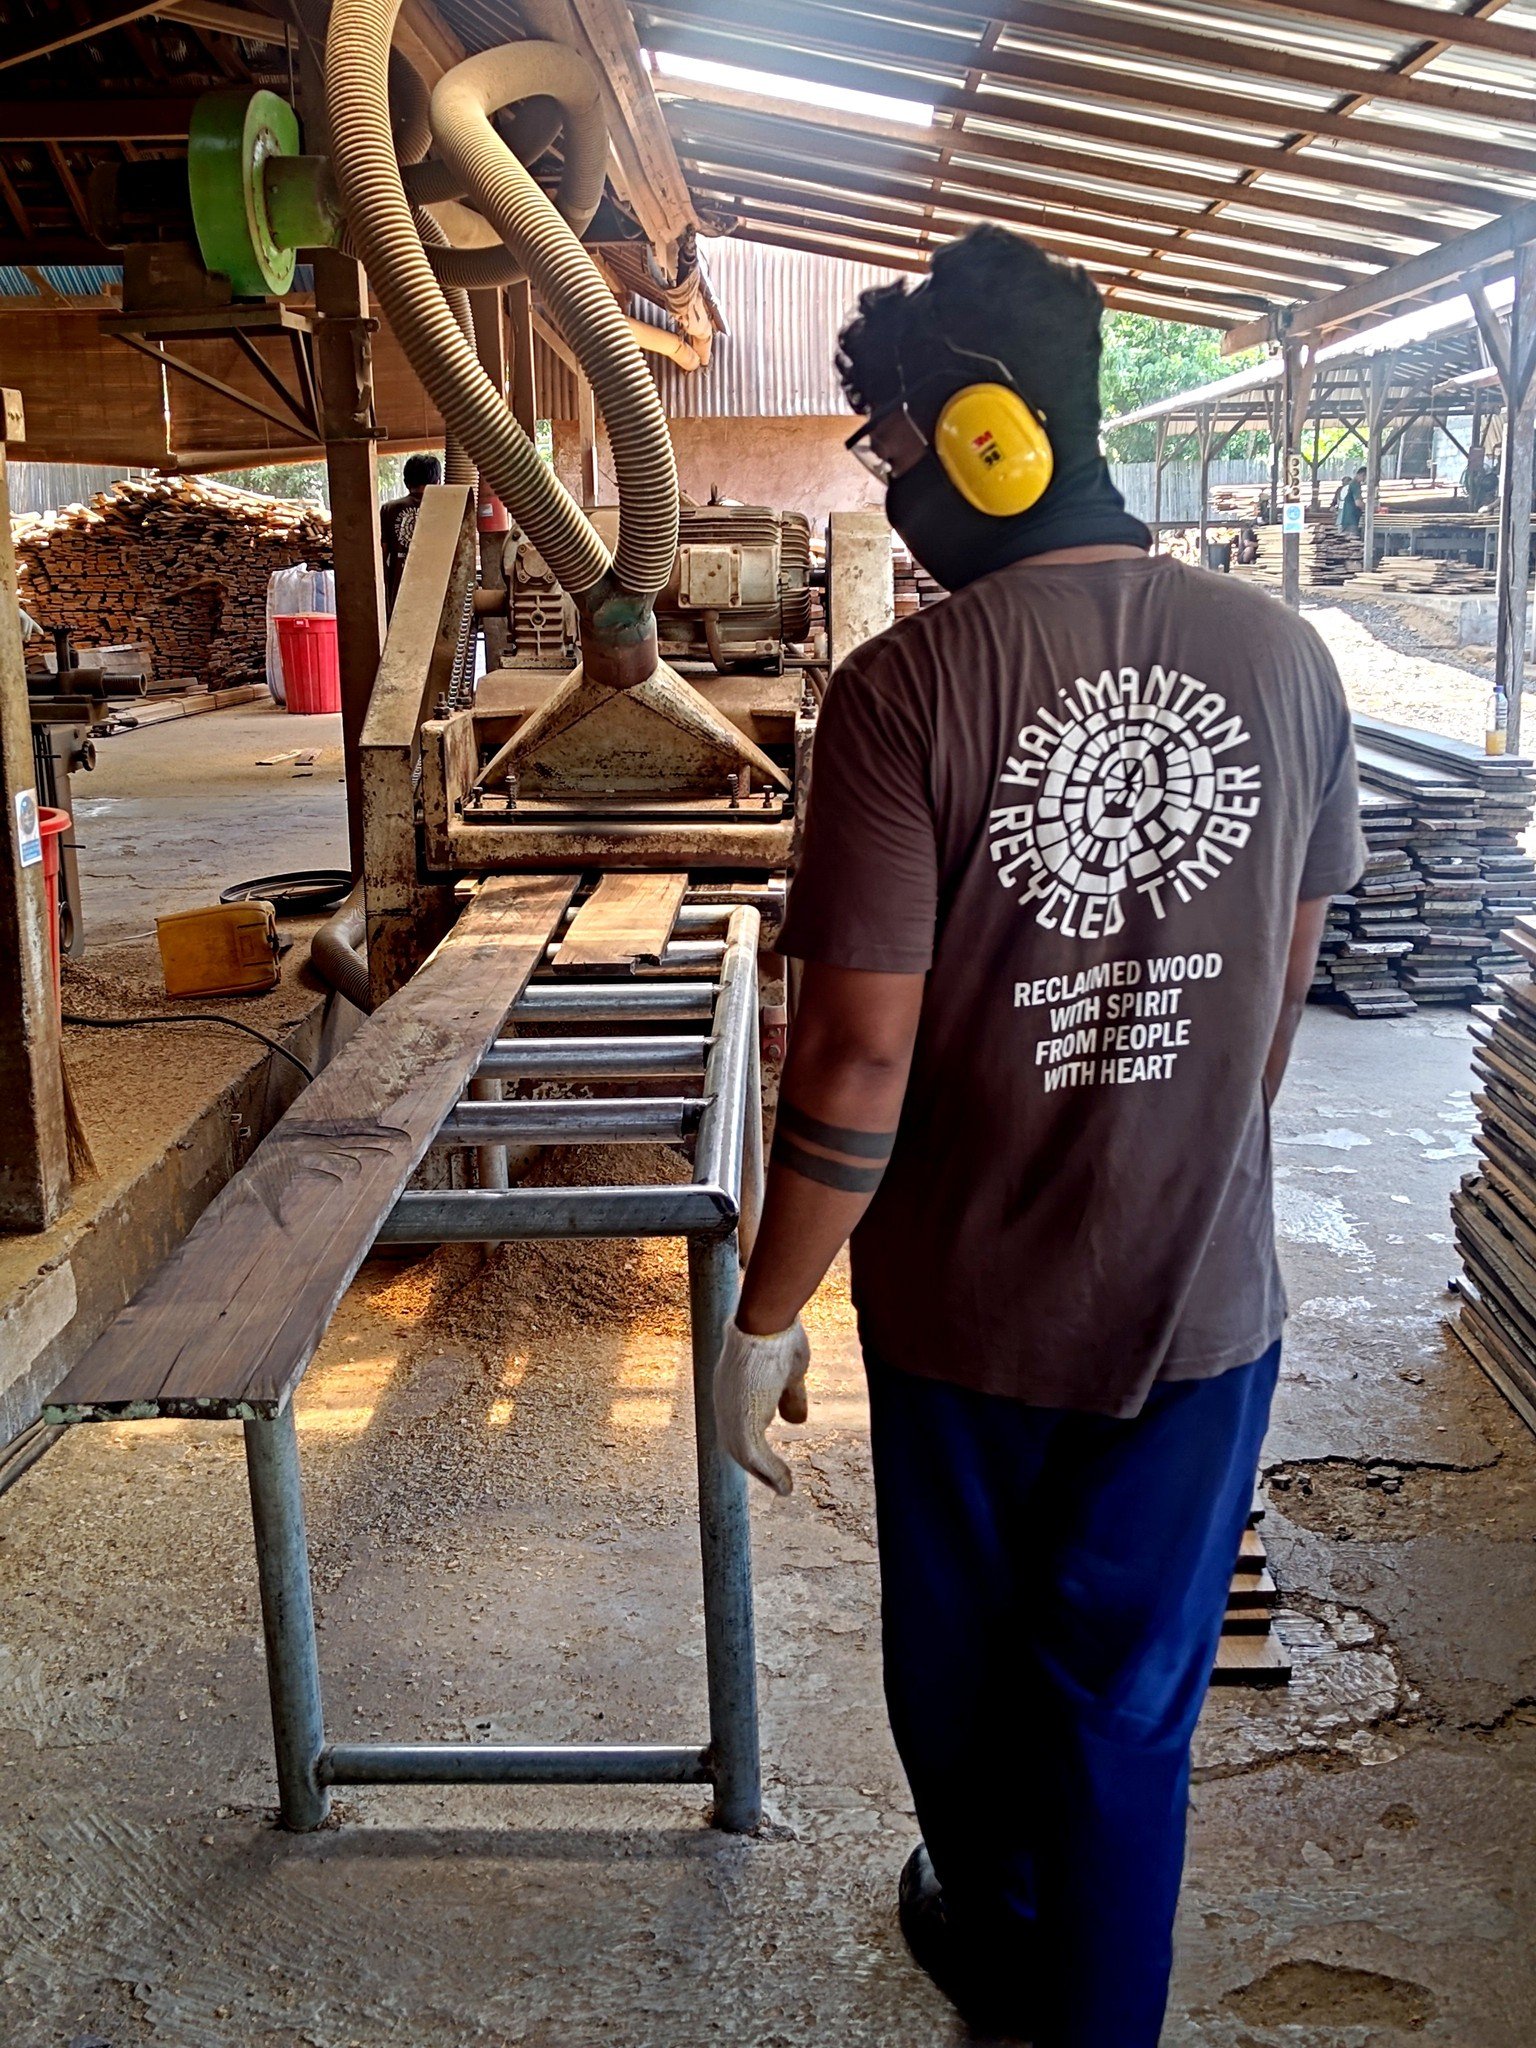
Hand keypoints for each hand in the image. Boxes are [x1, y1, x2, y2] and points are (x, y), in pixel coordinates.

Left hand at [713, 1316, 810, 1495]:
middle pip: (735, 1444)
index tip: (767, 1458)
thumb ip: (789, 1397)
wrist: (767, 1323)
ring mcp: (729, 1413)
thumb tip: (796, 1422)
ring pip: (744, 1454)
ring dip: (765, 1474)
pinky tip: (785, 1486)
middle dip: (756, 1466)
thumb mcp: (789, 1374)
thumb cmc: (777, 1336)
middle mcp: (724, 1402)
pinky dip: (771, 1474)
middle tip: (776, 1482)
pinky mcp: (742, 1423)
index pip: (737, 1422)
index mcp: (731, 1387)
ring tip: (784, 1488)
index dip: (752, 1442)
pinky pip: (756, 1458)